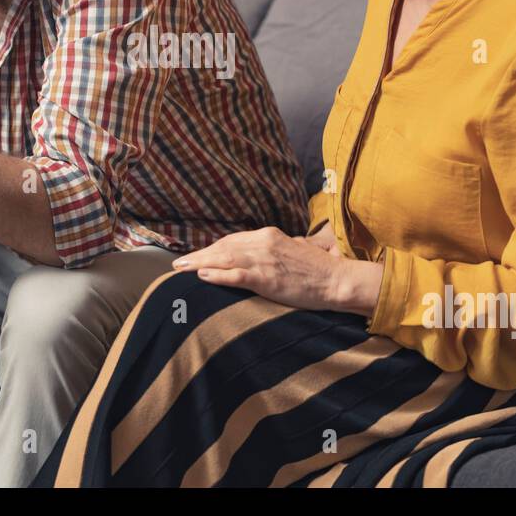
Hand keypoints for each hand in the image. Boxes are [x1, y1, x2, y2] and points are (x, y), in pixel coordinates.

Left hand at [172, 226, 344, 311]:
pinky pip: (236, 275)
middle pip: (223, 247)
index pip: (232, 240)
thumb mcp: (293, 250)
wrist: (337, 280)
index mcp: (269, 235)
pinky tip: (202, 276)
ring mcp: (264, 260)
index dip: (211, 248)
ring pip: (224, 259)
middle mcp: (263, 243)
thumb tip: (262, 254)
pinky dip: (217, 275)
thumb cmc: (318, 269)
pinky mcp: (267, 279)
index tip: (197, 255)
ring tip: (181, 269)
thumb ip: (275, 249)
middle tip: (178, 263)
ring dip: (200, 263)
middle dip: (199, 255)